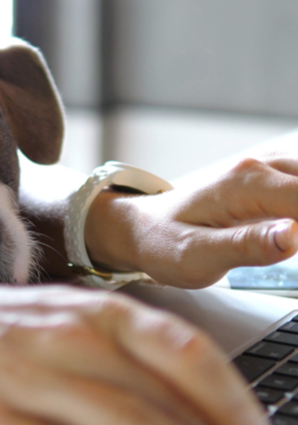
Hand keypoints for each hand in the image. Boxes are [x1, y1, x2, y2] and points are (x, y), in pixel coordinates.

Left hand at [86, 156, 297, 287]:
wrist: (142, 227)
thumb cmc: (162, 243)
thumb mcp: (195, 256)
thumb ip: (244, 247)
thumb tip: (295, 237)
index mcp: (246, 184)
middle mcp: (262, 167)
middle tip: (297, 256)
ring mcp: (268, 169)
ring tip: (297, 250)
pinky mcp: (271, 179)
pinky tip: (295, 232)